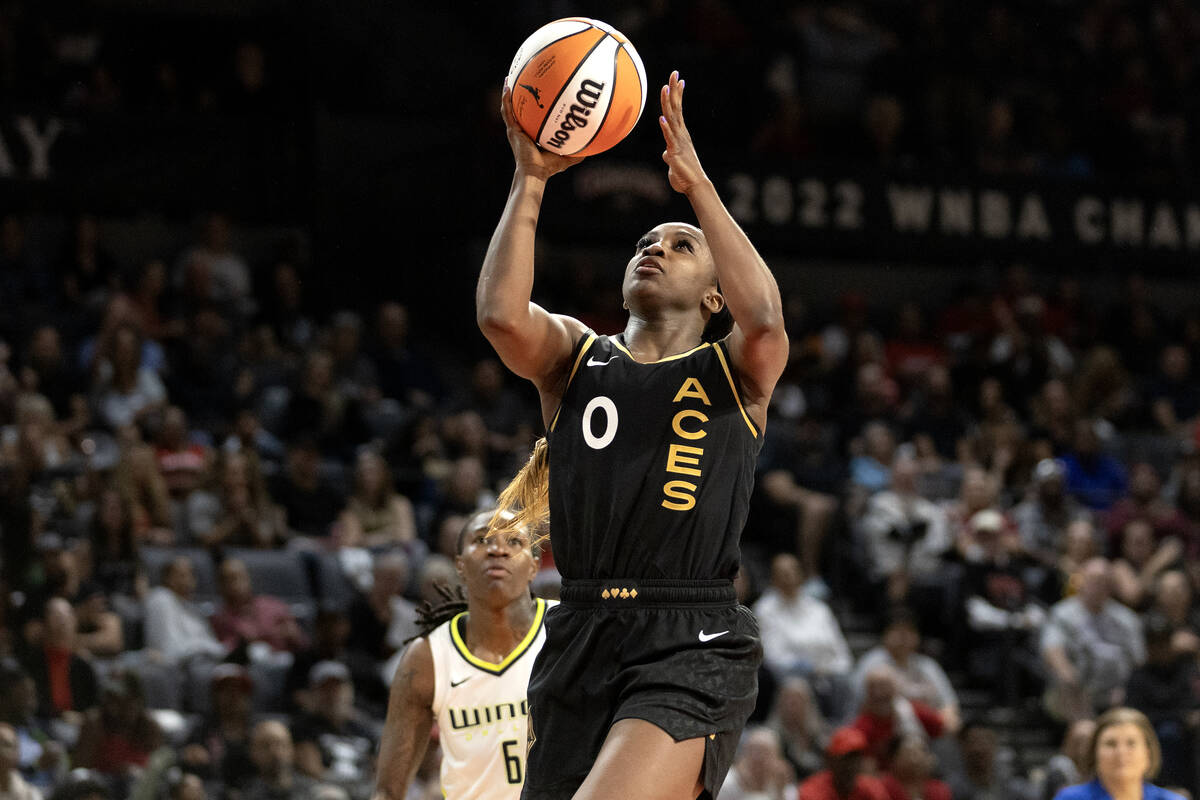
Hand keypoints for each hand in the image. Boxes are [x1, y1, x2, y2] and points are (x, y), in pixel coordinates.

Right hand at [500, 86, 582, 180]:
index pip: (532, 119)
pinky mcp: (512, 130)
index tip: (537, 96)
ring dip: (509, 94)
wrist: (535, 173)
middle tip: (522, 81)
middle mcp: (522, 132)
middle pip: (520, 110)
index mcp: (531, 136)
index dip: (533, 108)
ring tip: (509, 79)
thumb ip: (577, 151)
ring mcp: (515, 130)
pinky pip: (508, 111)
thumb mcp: (567, 157)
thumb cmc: (549, 168)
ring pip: (510, 109)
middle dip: (520, 96)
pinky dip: (506, 99)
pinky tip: (507, 87)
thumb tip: (593, 147)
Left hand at [658, 70, 708, 194]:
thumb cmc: (684, 174)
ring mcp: (678, 141)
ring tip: (666, 88)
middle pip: (675, 108)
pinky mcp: (675, 151)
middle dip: (674, 90)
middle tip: (674, 73)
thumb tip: (666, 153)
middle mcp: (680, 134)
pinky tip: (661, 118)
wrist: (693, 185)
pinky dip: (665, 128)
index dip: (677, 94)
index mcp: (680, 134)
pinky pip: (669, 138)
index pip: (677, 110)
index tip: (678, 79)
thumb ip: (670, 153)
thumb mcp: (673, 161)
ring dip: (668, 103)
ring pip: (672, 118)